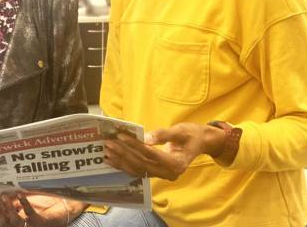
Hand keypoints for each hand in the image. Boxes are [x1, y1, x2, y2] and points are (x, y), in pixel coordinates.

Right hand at [0, 193, 85, 226]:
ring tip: (5, 196)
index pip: (4, 221)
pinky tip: (21, 194)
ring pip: (16, 221)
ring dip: (9, 208)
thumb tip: (5, 196)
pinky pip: (30, 214)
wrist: (67, 210)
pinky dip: (24, 204)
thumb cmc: (49, 206)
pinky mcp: (42, 222)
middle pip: (7, 223)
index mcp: (22, 224)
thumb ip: (18, 204)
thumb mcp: (31, 204)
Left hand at [104, 122, 225, 180]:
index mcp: (176, 163)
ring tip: (107, 151)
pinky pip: (138, 171)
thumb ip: (163, 134)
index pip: (150, 154)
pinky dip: (124, 166)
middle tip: (109, 143)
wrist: (200, 143)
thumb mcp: (180, 131)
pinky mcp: (156, 173)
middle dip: (124, 154)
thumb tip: (145, 137)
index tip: (121, 136)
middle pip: (141, 164)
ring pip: (137, 170)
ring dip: (121, 161)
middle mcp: (168, 173)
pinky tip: (112, 160)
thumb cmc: (191, 134)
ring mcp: (162, 175)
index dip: (135, 145)